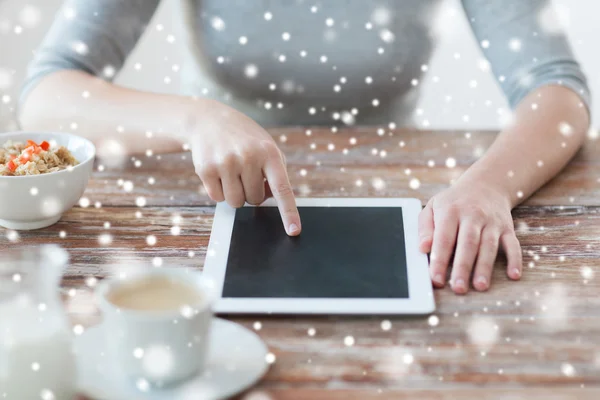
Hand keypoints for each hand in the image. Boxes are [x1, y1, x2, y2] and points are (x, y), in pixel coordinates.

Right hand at [188, 100, 300, 235]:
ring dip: (235, 193)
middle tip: (244, 171)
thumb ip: (275, 174)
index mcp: (269, 153)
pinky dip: (218, 190)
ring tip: (231, 171)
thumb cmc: (244, 139)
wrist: (209, 120)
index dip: (288, 212)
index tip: (293, 230)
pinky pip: (217, 198)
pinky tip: (217, 171)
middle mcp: (248, 157)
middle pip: (255, 200)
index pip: (282, 188)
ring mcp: (226, 163)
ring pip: (236, 202)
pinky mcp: (206, 169)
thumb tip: (270, 200)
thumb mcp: (266, 148)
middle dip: (251, 191)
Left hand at [418, 181, 521, 293]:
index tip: (435, 278)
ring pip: (489, 246)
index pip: (444, 238)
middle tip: (458, 288)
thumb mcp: (433, 207)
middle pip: (468, 244)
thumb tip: (423, 248)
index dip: (440, 259)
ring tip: (480, 286)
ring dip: (485, 267)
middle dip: (463, 267)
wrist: (485, 185)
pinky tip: (513, 275)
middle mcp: (473, 216)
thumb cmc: (454, 202)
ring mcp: (491, 223)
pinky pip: (513, 244)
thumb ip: (425, 228)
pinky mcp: (506, 228)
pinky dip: (514, 259)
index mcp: (451, 212)